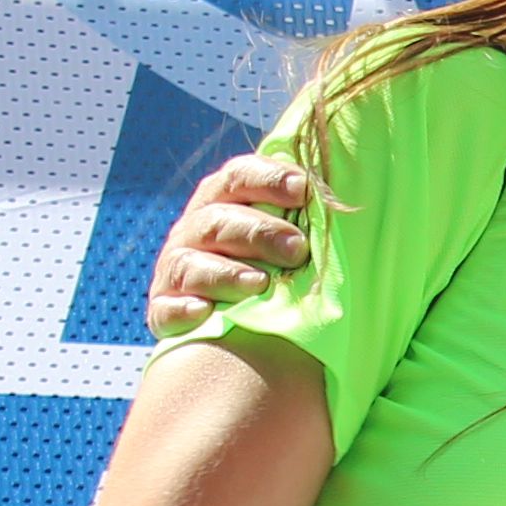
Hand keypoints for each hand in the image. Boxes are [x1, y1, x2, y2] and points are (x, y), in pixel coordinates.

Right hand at [146, 153, 317, 338]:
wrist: (239, 328)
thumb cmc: (276, 272)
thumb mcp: (288, 240)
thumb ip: (305, 220)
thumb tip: (341, 201)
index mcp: (224, 202)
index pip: (239, 177)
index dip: (268, 179)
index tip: (302, 189)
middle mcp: (194, 231)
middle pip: (218, 221)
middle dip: (258, 232)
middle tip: (297, 249)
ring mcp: (176, 270)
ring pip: (191, 264)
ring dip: (226, 273)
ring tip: (261, 284)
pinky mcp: (164, 310)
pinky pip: (167, 308)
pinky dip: (183, 309)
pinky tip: (204, 313)